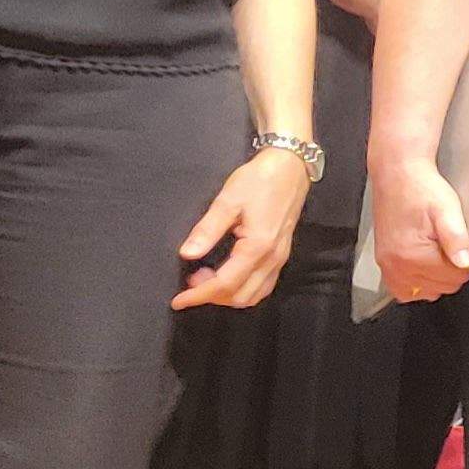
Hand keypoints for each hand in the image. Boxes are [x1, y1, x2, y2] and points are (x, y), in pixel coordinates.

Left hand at [173, 146, 311, 310]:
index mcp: (257, 246)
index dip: (199, 295)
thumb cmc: (259, 180)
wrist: (290, 168)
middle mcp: (272, 258)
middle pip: (241, 295)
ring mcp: (280, 258)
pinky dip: (242, 288)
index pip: (225, 283)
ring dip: (228, 295)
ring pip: (254, 294)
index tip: (178, 300)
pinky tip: (227, 275)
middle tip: (190, 280)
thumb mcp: (227, 201)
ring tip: (206, 278)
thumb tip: (187, 254)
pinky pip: (263, 285)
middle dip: (212, 296)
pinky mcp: (281, 254)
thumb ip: (207, 230)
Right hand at [368, 155, 468, 303]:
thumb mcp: (448, 210)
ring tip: (437, 251)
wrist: (397, 175)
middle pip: (441, 287)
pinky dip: (418, 282)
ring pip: (424, 292)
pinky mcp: (383, 262)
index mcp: (413, 254)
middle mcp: (396, 265)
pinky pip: (403, 290)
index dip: (467, 261)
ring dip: (436, 277)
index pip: (455, 278)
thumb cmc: (421, 189)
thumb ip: (457, 239)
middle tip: (449, 244)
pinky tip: (425, 264)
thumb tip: (465, 264)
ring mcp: (386, 265)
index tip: (463, 244)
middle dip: (452, 269)